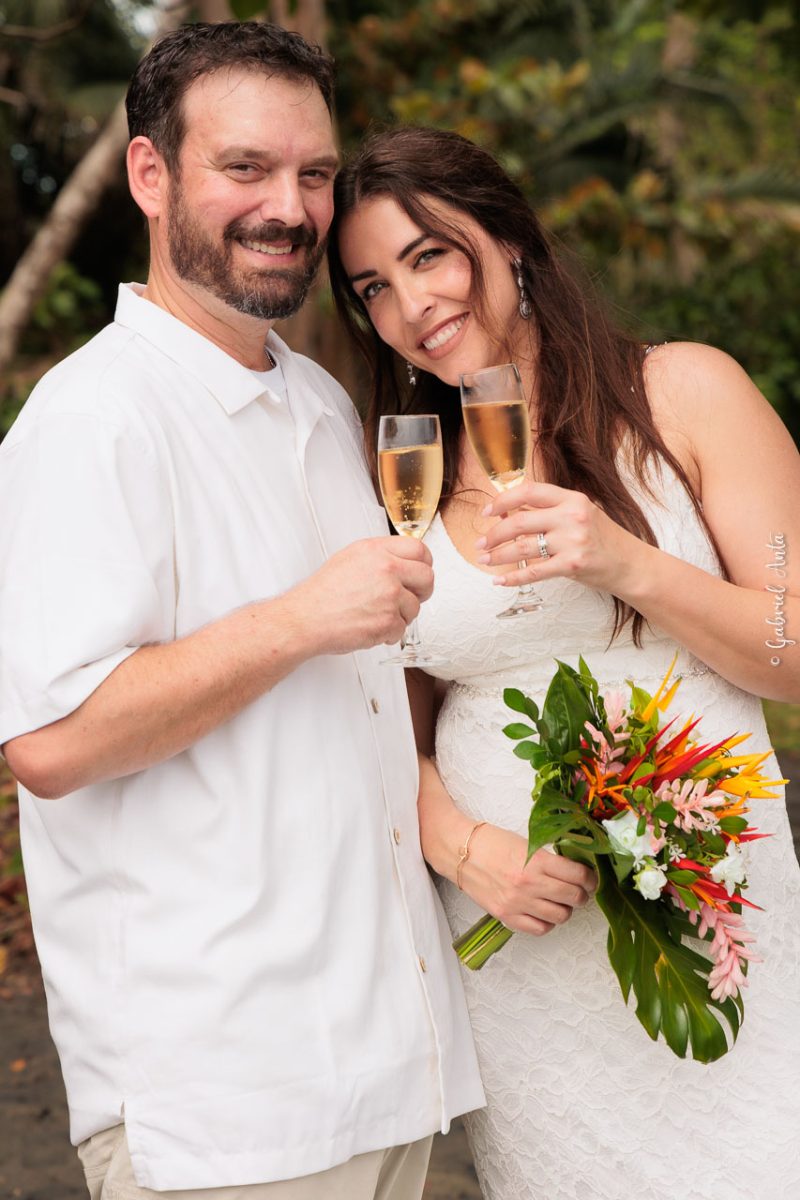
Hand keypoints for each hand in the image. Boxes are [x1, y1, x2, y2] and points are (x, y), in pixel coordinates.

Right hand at [290, 536, 433, 655]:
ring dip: (400, 615)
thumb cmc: (323, 593)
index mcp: (376, 550)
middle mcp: (386, 569)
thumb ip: (380, 557)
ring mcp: (389, 595)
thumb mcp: (350, 559)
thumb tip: (405, 563)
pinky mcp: (388, 620)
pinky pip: (402, 628)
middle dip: (421, 591)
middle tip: (408, 598)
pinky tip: (370, 626)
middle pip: (427, 577)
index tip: (419, 572)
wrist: (305, 619)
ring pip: (415, 607)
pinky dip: (389, 633)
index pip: (420, 549)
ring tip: (376, 614)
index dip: (424, 563)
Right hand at [460, 823, 596, 935]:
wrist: (460, 852)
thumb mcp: (526, 843)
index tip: (590, 878)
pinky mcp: (506, 916)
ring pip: (560, 916)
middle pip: (573, 898)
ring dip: (566, 909)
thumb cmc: (491, 842)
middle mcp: (529, 884)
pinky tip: (544, 911)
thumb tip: (574, 872)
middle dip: (582, 895)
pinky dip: (548, 922)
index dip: (590, 878)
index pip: (578, 875)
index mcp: (536, 861)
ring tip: (561, 901)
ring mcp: (518, 903)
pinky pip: (539, 929)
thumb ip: (549, 860)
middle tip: (581, 890)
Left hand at [476, 481, 643, 594]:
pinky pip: (534, 571)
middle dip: (494, 533)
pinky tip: (500, 581)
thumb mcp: (580, 515)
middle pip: (520, 520)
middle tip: (480, 543)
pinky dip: (513, 578)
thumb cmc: (603, 540)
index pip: (530, 491)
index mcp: (572, 498)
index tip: (487, 512)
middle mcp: (572, 516)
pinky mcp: (573, 564)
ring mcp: (573, 540)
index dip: (503, 500)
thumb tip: (509, 514)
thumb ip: (550, 512)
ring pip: (522, 546)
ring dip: (498, 555)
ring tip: (485, 559)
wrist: (631, 565)